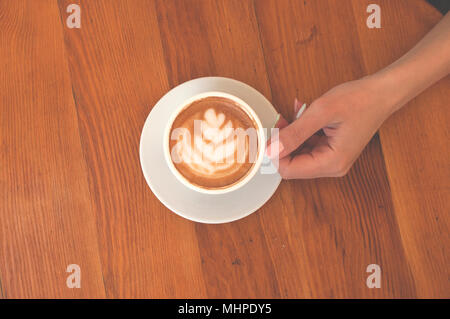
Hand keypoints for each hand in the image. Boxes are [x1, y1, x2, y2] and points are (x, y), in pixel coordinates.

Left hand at [266, 76, 394, 178]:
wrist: (382, 93)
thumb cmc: (359, 100)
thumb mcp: (321, 112)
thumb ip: (294, 133)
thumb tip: (270, 150)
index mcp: (332, 163)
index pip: (289, 170)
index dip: (275, 154)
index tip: (270, 134)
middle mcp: (332, 166)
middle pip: (292, 164)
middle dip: (283, 142)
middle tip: (280, 120)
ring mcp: (332, 159)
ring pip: (298, 154)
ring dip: (291, 134)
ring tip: (295, 113)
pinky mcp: (331, 151)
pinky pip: (307, 145)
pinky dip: (301, 131)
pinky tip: (303, 114)